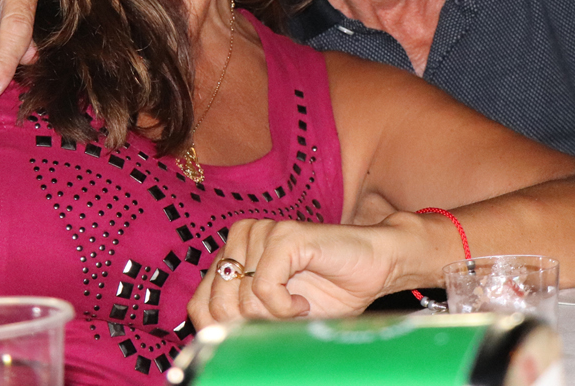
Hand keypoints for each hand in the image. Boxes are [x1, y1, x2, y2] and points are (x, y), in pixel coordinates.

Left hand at [187, 219, 410, 327]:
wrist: (375, 269)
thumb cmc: (328, 293)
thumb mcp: (275, 314)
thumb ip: (242, 319)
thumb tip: (210, 342)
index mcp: (234, 254)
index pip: (200, 304)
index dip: (222, 331)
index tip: (255, 337)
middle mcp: (242, 238)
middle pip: (218, 303)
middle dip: (252, 325)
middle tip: (282, 322)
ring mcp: (262, 232)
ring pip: (243, 297)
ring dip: (274, 316)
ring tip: (297, 307)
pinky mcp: (285, 234)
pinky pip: (264, 286)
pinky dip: (285, 307)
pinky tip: (303, 302)